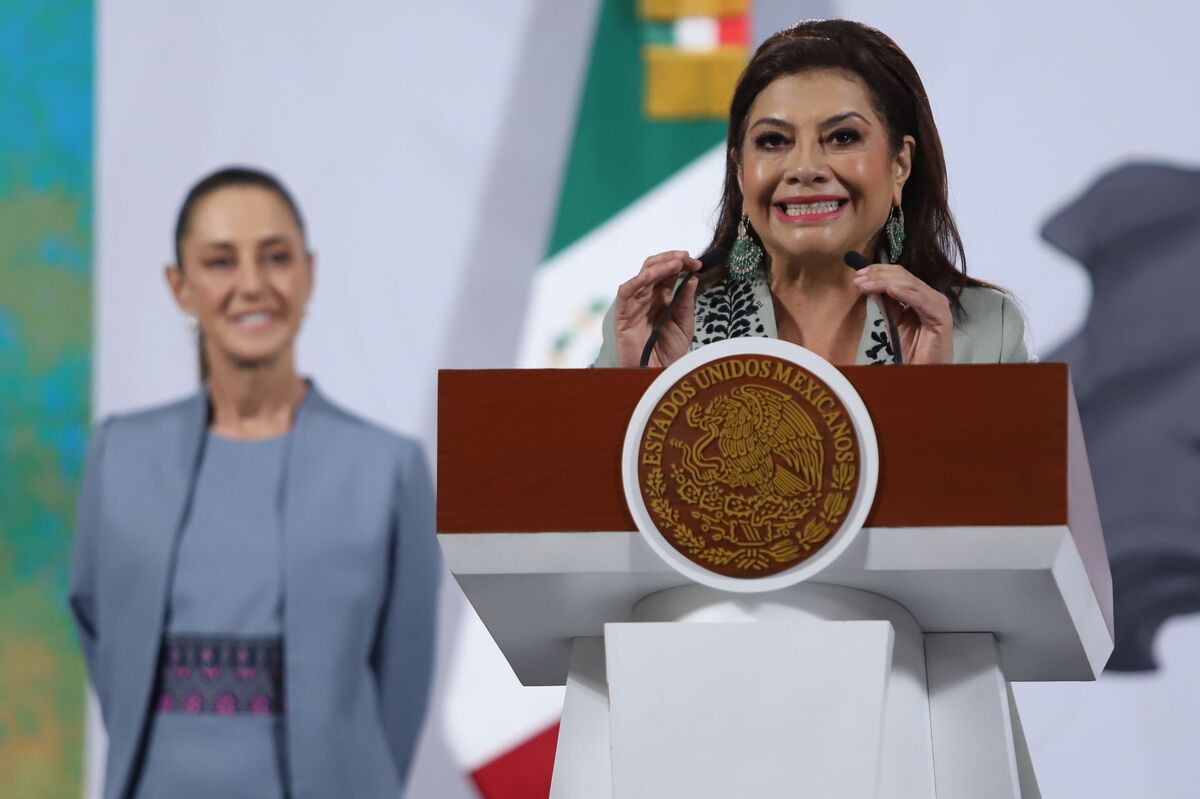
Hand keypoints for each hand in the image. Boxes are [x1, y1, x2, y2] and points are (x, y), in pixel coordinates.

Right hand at [614, 250, 701, 367]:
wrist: (657, 374)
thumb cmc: (668, 353)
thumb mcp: (684, 325)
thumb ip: (686, 303)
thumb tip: (692, 279)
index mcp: (662, 299)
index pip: (669, 273)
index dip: (682, 264)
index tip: (698, 264)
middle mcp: (648, 298)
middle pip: (654, 269)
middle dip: (672, 259)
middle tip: (688, 258)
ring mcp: (635, 305)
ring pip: (642, 275)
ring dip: (659, 266)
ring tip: (676, 263)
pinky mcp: (623, 314)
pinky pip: (626, 292)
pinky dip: (637, 280)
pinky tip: (652, 275)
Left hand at [852, 264, 952, 363]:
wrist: (926, 372)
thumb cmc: (913, 350)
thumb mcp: (894, 323)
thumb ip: (885, 305)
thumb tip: (868, 287)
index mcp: (922, 296)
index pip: (900, 276)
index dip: (878, 272)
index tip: (858, 275)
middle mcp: (931, 297)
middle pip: (904, 277)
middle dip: (878, 276)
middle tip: (858, 279)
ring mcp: (938, 305)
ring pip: (910, 285)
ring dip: (885, 283)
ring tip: (866, 284)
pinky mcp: (941, 317)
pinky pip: (922, 301)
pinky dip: (905, 294)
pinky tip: (890, 290)